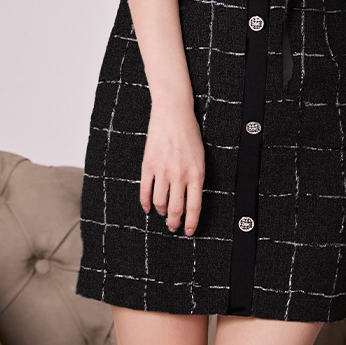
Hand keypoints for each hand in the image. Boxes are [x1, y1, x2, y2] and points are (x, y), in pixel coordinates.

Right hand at [139, 101, 204, 236]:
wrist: (173, 113)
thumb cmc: (189, 133)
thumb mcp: (200, 157)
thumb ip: (196, 178)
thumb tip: (190, 200)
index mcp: (196, 173)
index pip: (194, 207)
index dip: (191, 223)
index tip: (188, 232)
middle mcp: (180, 175)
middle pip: (176, 209)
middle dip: (175, 223)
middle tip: (173, 227)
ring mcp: (162, 171)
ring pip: (160, 203)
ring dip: (161, 212)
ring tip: (163, 213)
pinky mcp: (148, 166)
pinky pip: (145, 191)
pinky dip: (145, 203)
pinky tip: (148, 207)